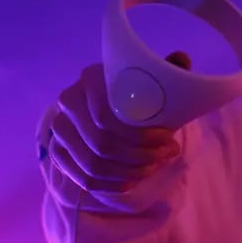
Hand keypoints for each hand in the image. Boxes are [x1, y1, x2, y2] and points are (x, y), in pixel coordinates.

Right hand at [49, 52, 190, 192]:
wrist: (105, 108)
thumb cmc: (136, 94)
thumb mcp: (152, 81)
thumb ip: (167, 71)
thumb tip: (182, 58)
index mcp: (90, 78)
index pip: (107, 116)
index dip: (141, 135)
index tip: (169, 138)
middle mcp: (68, 100)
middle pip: (102, 144)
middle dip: (141, 156)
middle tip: (167, 155)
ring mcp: (60, 128)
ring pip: (94, 165)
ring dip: (130, 172)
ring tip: (155, 167)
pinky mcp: (59, 152)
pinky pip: (85, 179)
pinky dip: (113, 184)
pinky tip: (133, 181)